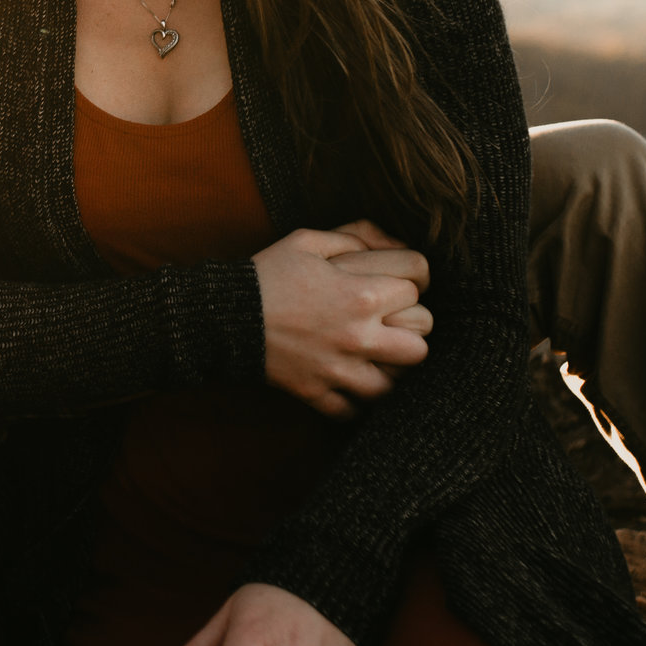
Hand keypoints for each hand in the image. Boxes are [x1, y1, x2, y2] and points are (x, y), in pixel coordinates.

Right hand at [251, 223, 431, 417]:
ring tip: (374, 354)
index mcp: (361, 293)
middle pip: (421, 342)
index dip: (414, 278)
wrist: (224, 316)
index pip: (419, 284)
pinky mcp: (318, 393)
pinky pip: (354, 409)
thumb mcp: (309, 240)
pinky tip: (346, 379)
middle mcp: (358, 335)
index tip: (400, 281)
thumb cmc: (268, 273)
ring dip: (388, 368)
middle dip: (412, 328)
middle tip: (391, 321)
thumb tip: (394, 243)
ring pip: (396, 383)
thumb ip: (357, 235)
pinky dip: (353, 399)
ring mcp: (339, 369)